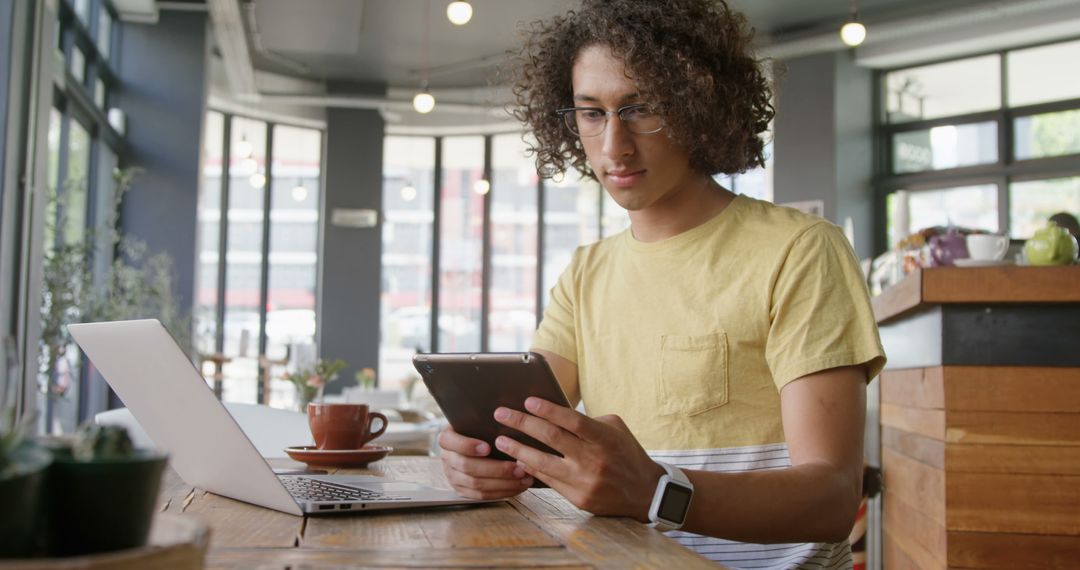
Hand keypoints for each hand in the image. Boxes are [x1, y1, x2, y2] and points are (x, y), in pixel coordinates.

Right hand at [437, 426, 533, 499]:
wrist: (472, 443)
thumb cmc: (480, 428)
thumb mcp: (478, 420)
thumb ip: (486, 420)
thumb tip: (507, 415)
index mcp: (447, 438)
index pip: (451, 442)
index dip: (468, 446)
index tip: (488, 447)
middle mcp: (447, 458)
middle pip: (467, 467)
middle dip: (496, 469)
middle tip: (518, 467)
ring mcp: (453, 476)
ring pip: (476, 484)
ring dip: (503, 483)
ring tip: (523, 477)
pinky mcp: (462, 490)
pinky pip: (481, 496)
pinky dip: (501, 492)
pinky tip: (518, 486)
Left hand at [493, 397, 663, 519]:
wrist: (645, 493)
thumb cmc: (626, 453)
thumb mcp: (615, 429)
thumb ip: (588, 421)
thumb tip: (554, 414)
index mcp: (605, 438)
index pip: (573, 421)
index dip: (549, 410)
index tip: (528, 401)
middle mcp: (594, 460)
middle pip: (551, 438)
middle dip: (522, 424)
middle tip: (501, 415)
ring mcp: (585, 482)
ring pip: (543, 463)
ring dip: (518, 450)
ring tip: (500, 440)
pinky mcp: (579, 499)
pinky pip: (548, 481)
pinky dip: (531, 470)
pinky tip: (517, 461)